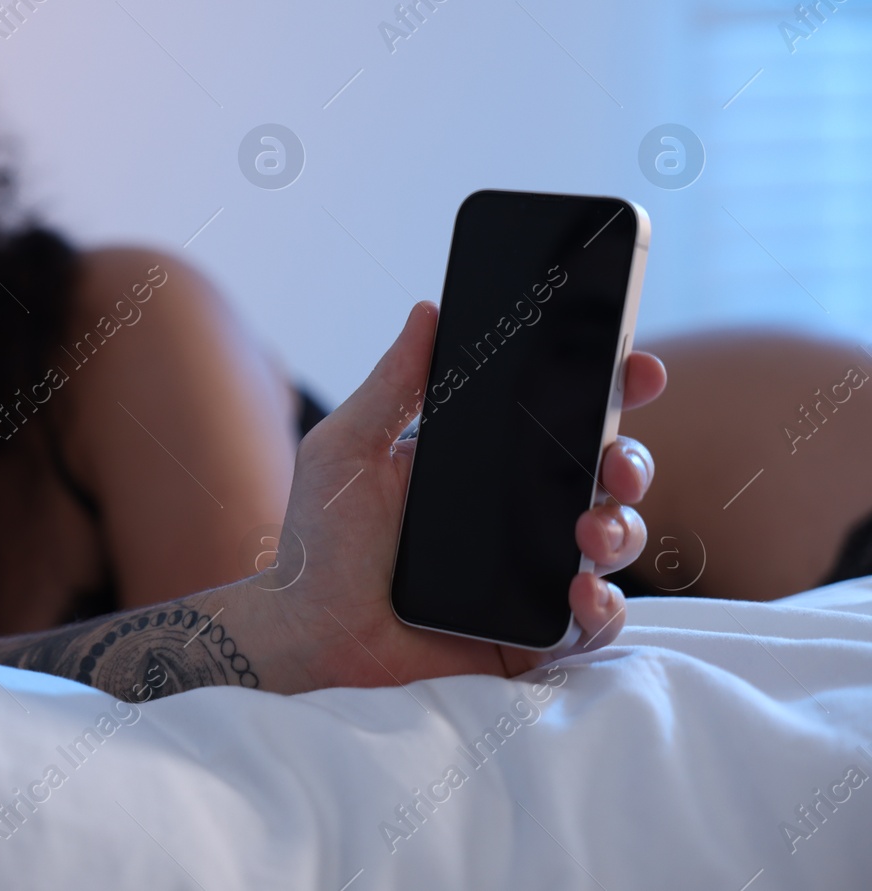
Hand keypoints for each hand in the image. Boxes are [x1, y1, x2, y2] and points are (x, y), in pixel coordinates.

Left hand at [273, 300, 665, 689]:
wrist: (311, 637)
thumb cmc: (319, 545)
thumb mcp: (347, 451)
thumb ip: (391, 385)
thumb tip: (427, 311)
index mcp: (480, 460)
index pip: (558, 414)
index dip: (608, 388)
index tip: (636, 366)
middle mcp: (516, 510)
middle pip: (605, 471)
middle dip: (631, 459)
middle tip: (615, 461)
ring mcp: (532, 571)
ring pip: (614, 538)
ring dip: (621, 527)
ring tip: (591, 531)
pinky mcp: (535, 631)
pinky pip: (597, 619)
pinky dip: (605, 604)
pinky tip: (581, 590)